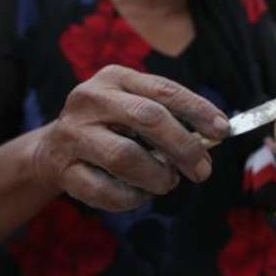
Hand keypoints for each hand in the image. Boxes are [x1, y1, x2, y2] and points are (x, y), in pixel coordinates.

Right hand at [32, 65, 229, 210]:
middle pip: (148, 118)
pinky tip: (141, 195)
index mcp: (115, 77)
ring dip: (158, 175)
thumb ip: (170, 118)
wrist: (51, 149)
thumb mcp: (135, 109)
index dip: (198, 110)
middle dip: (184, 146)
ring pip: (126, 157)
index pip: (165, 90)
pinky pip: (105, 190)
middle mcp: (90, 99)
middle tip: (203, 171)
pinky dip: (132, 198)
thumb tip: (212, 139)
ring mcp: (72, 133)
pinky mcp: (62, 169)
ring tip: (168, 183)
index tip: (223, 131)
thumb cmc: (110, 127)